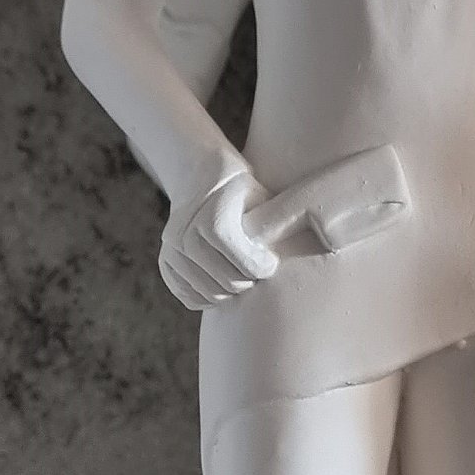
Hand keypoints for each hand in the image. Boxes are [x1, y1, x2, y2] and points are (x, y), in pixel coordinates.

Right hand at [159, 166, 278, 311]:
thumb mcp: (262, 197)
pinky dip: (208, 298)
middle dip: (248, 282)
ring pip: (208, 293)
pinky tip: (223, 286)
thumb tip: (308, 244)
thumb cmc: (242, 189)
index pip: (240, 260)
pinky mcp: (165, 262)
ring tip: (244, 277)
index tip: (271, 265)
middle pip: (225, 281)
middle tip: (258, 272)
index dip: (259, 268)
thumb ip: (276, 223)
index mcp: (211, 217)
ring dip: (231, 292)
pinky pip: (189, 297)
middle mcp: (184, 234)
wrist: (201, 176)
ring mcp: (171, 250)